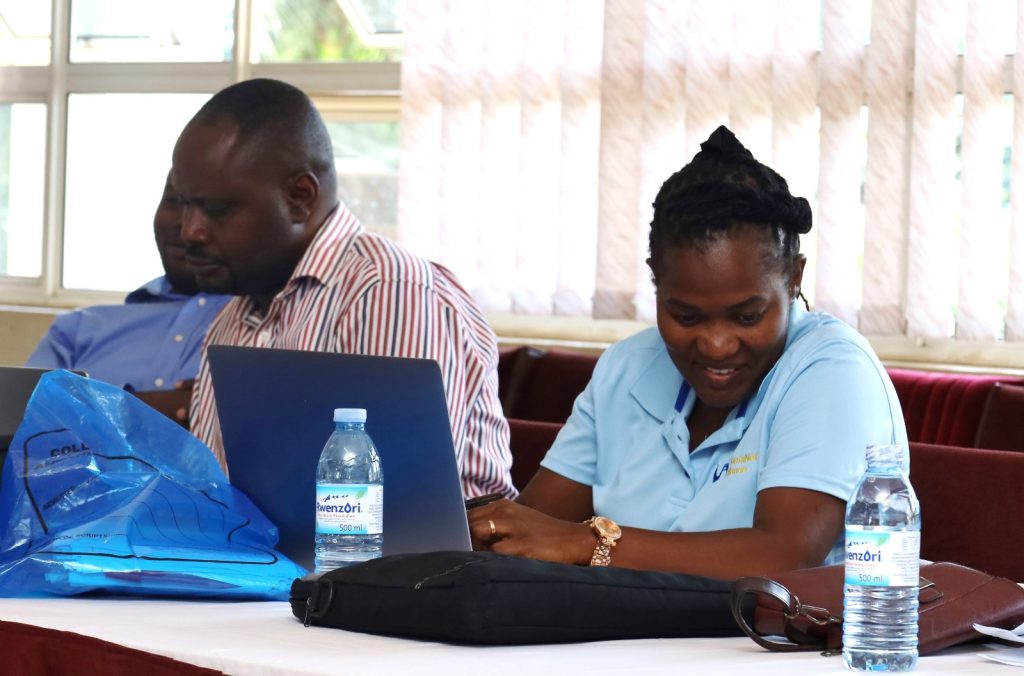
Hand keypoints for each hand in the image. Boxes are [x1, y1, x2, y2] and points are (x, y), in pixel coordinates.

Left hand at [467, 498, 596, 565]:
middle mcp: (506, 512)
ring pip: (476, 534)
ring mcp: (514, 527)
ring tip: (474, 561)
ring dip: (472, 548)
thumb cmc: (542, 534)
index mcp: (502, 505)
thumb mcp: (516, 521)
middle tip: (461, 554)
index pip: (467, 514)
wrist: (574, 540)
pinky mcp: (523, 545)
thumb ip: (492, 525)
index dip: (456, 528)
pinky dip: (488, 560)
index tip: (452, 540)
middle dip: (461, 539)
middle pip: (468, 523)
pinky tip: (490, 568)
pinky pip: (494, 553)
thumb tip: (464, 538)